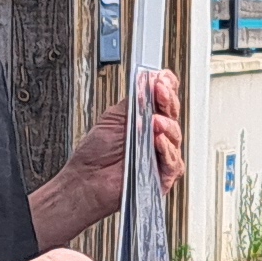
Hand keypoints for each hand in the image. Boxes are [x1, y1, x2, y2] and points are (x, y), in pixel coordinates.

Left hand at [58, 67, 181, 201]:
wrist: (86, 181)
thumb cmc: (96, 154)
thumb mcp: (113, 118)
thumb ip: (133, 102)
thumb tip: (147, 82)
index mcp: (145, 121)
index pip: (164, 101)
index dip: (166, 88)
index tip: (161, 79)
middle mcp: (156, 136)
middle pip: (172, 114)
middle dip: (168, 100)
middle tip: (160, 91)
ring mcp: (161, 155)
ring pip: (175, 136)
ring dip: (167, 125)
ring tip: (154, 121)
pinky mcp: (163, 175)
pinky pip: (173, 161)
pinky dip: (166, 149)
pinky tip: (157, 141)